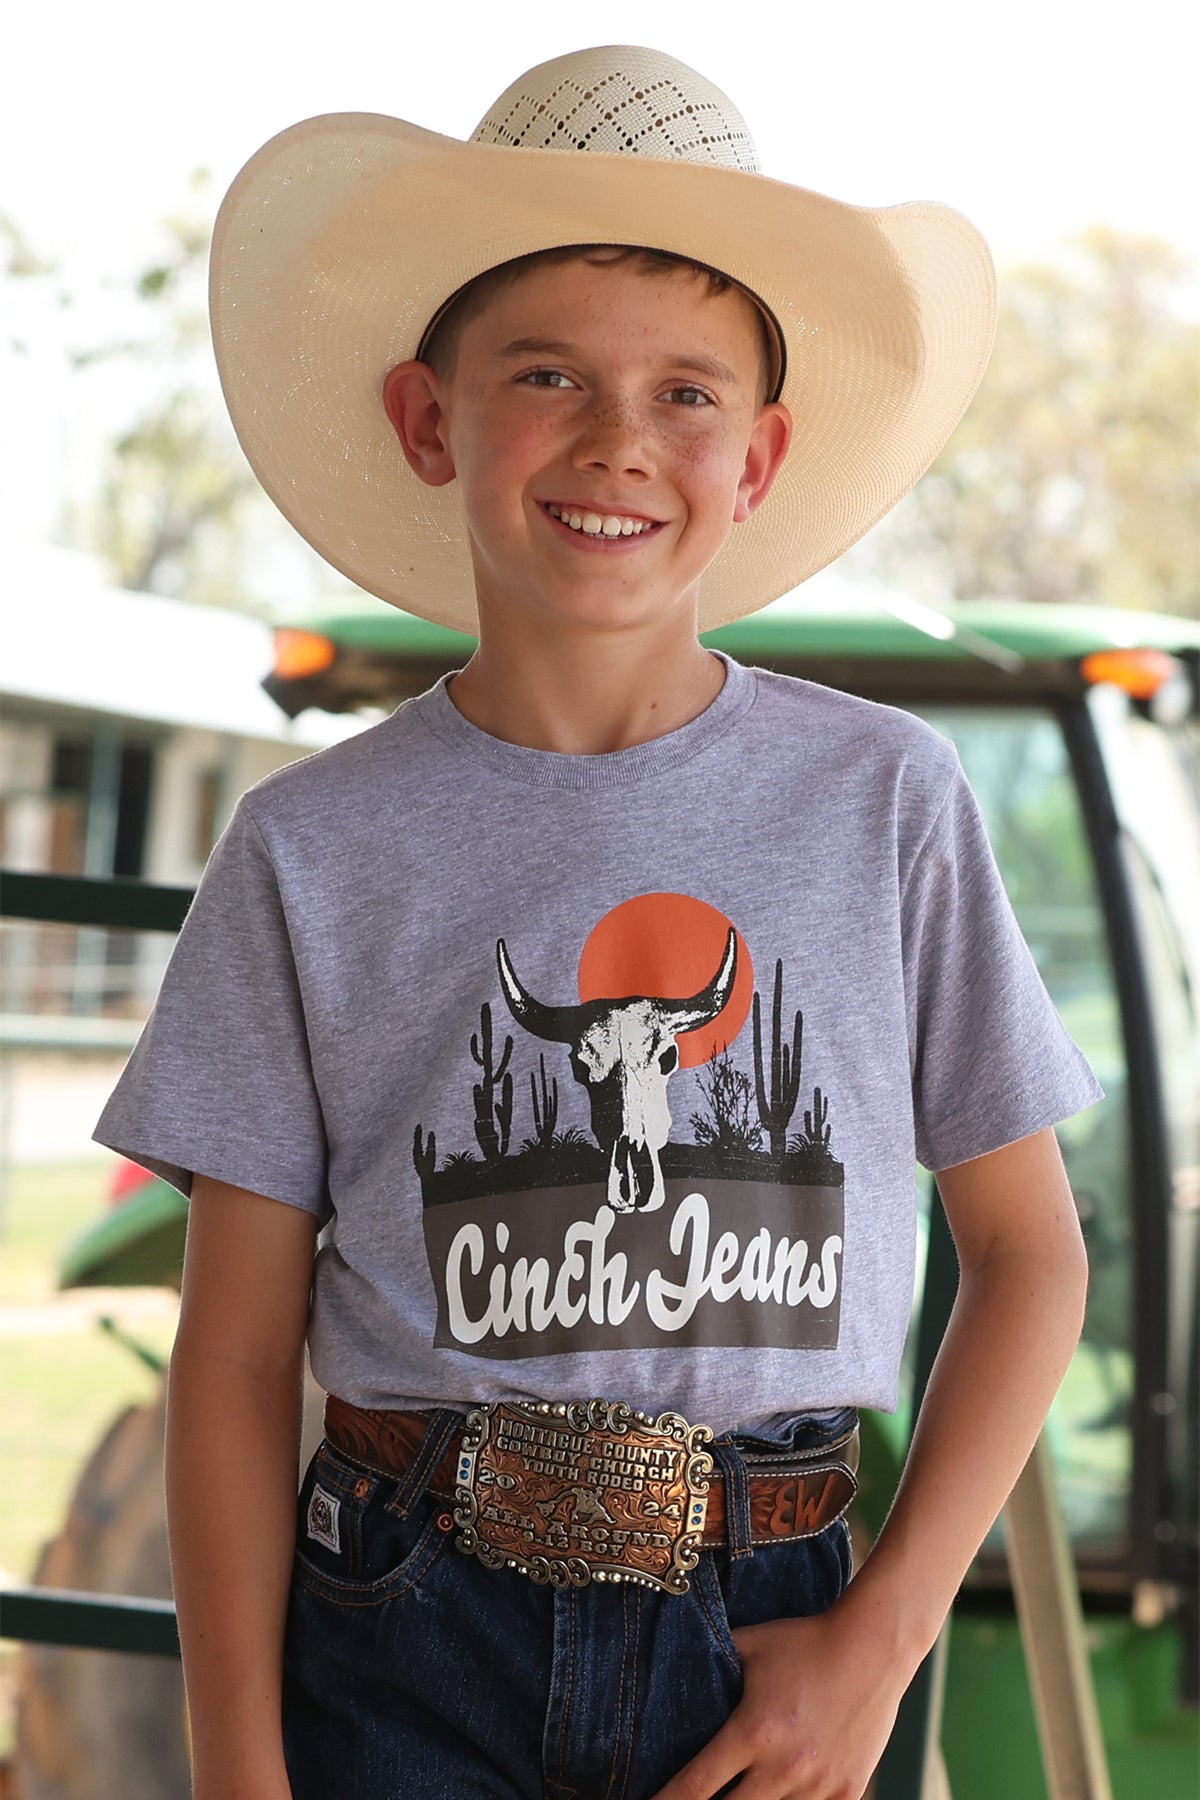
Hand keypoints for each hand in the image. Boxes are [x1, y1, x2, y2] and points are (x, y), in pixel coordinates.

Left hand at [649, 1605, 907, 1799]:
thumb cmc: (804, 1641)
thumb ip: (712, 1662)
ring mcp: (818, 1786)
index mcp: (753, 1731)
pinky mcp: (847, 1794)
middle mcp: (784, 1767)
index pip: (695, 1786)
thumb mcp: (750, 1646)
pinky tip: (776, 1797)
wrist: (872, 1648)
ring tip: (737, 1797)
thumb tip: (669, 1664)